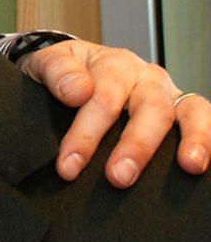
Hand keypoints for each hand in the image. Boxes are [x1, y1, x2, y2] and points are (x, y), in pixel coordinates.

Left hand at [21, 40, 210, 187]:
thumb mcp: (47, 63)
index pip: (102, 98)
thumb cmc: (61, 75)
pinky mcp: (184, 112)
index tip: (68, 166)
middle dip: (136, 145)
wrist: (70, 72)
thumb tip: (78, 92)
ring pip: (189, 111)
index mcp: (113, 64)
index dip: (85, 135)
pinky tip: (206, 163)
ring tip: (190, 167)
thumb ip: (57, 72)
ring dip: (192, 138)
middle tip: (118, 178)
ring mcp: (169, 95)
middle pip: (149, 108)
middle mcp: (146, 78)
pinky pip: (205, 118)